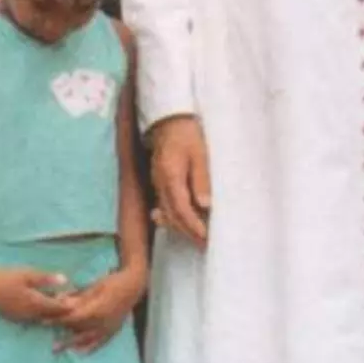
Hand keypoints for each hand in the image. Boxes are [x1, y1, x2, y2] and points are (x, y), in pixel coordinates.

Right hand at [0, 265, 72, 326]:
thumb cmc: (6, 278)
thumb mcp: (27, 274)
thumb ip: (46, 279)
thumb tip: (66, 280)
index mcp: (36, 303)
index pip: (58, 308)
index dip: (70, 305)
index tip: (81, 301)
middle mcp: (32, 315)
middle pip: (53, 316)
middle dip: (64, 311)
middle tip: (75, 304)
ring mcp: (24, 318)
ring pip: (44, 318)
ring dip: (54, 313)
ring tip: (63, 305)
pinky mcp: (18, 318)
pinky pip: (36, 318)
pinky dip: (44, 314)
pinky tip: (46, 306)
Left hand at [50, 266, 145, 353]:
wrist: (133, 286)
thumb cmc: (112, 283)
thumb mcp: (93, 287)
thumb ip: (77, 296)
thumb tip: (59, 299)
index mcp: (96, 310)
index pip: (72, 318)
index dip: (58, 320)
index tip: (45, 321)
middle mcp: (101, 323)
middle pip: (78, 333)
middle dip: (63, 338)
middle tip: (51, 344)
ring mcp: (108, 329)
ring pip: (87, 340)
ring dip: (72, 345)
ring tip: (59, 349)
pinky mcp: (113, 331)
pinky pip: (100, 343)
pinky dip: (89, 348)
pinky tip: (80, 351)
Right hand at [149, 116, 211, 246]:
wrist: (168, 118)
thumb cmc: (187, 133)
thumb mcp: (200, 153)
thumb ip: (201, 179)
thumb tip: (205, 206)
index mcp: (170, 177)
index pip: (181, 209)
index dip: (193, 226)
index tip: (206, 237)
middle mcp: (160, 183)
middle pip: (172, 215)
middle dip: (188, 232)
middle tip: (205, 244)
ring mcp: (157, 183)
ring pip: (167, 213)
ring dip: (181, 227)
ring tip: (197, 237)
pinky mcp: (159, 181)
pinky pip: (164, 205)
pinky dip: (173, 217)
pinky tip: (179, 224)